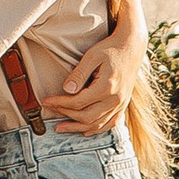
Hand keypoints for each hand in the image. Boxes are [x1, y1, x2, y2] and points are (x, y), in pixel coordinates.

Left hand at [48, 11, 145, 134]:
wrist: (131, 47)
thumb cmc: (110, 49)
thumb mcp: (92, 56)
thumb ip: (79, 74)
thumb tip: (66, 90)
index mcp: (107, 87)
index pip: (78, 102)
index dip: (60, 103)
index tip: (47, 101)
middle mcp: (115, 99)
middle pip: (86, 117)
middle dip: (65, 116)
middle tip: (50, 111)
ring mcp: (121, 104)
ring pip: (97, 124)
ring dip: (78, 127)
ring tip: (61, 127)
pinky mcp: (123, 105)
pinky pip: (110, 124)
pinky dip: (97, 130)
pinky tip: (85, 131)